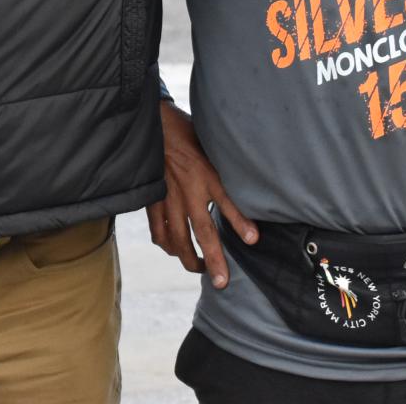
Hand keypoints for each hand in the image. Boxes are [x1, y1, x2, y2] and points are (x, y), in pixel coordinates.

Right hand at [144, 100, 256, 286]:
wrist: (153, 124)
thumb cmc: (186, 132)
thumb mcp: (213, 146)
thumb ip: (226, 169)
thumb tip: (248, 182)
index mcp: (206, 174)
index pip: (227, 201)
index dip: (239, 222)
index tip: (253, 240)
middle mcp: (188, 190)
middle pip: (202, 232)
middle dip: (212, 260)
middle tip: (222, 282)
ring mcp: (168, 197)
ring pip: (178, 239)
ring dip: (188, 259)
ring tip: (198, 269)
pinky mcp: (152, 199)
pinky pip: (158, 229)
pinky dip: (165, 243)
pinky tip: (172, 249)